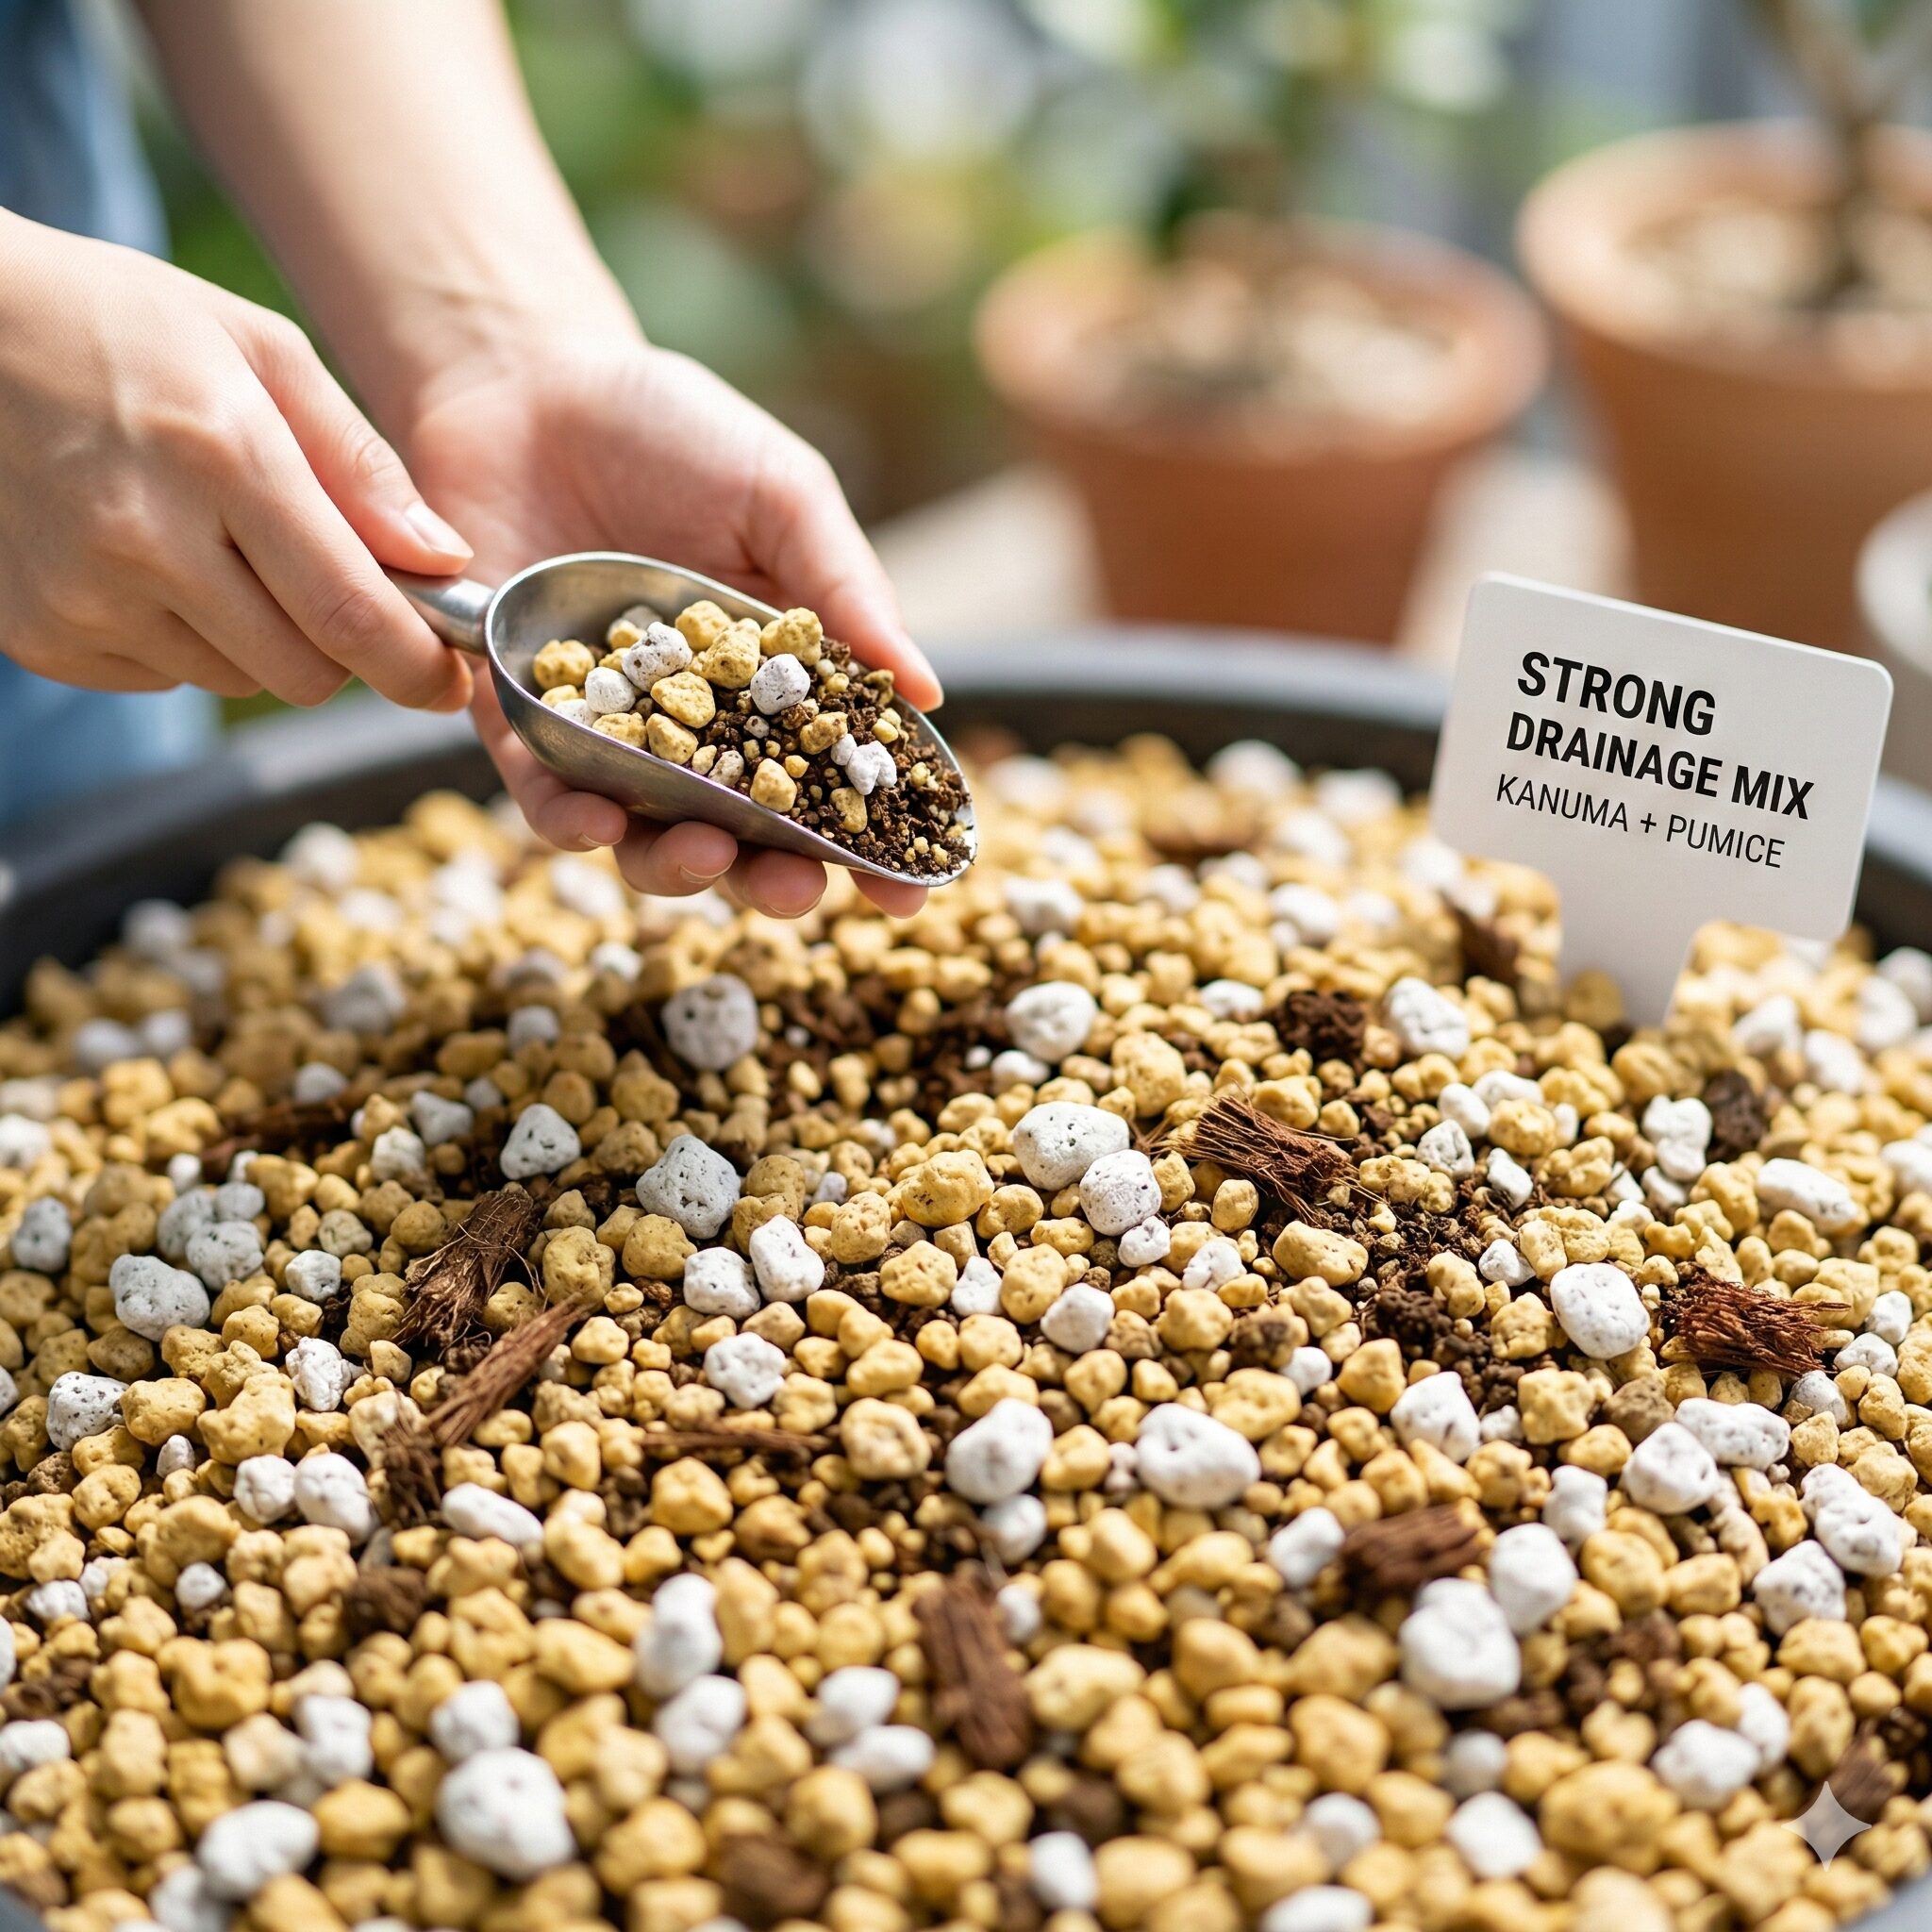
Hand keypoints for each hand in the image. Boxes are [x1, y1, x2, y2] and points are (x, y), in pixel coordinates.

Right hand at [0, 217, 472, 710]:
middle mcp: (148, 540)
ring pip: (237, 680)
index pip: (351, 613)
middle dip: (343, 651)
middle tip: (335, 592)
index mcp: (222, 458)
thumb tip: (443, 560)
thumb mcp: (260, 351)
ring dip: (262, 639)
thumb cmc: (122, 327)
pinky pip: (165, 676)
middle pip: (304, 673)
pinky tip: (154, 561)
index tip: (449, 679)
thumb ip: (361, 465)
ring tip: (220, 546)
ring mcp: (85, 597)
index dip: (417, 667)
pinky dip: (186, 639)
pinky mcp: (43, 634)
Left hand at [398, 333, 940, 919]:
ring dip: (677, 869)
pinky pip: (544, 794)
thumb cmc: (673, 431)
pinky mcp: (519, 721)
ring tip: (701, 857)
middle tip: (796, 891)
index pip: (831, 784)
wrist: (529, 379)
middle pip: (745, 837)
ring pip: (647, 838)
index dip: (870, 845)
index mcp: (775, 687)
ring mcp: (609, 733)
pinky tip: (593, 822)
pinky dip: (569, 821)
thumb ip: (847, 592)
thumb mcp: (784, 497)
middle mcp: (696, 728)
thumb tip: (928, 692)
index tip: (909, 890)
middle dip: (773, 881)